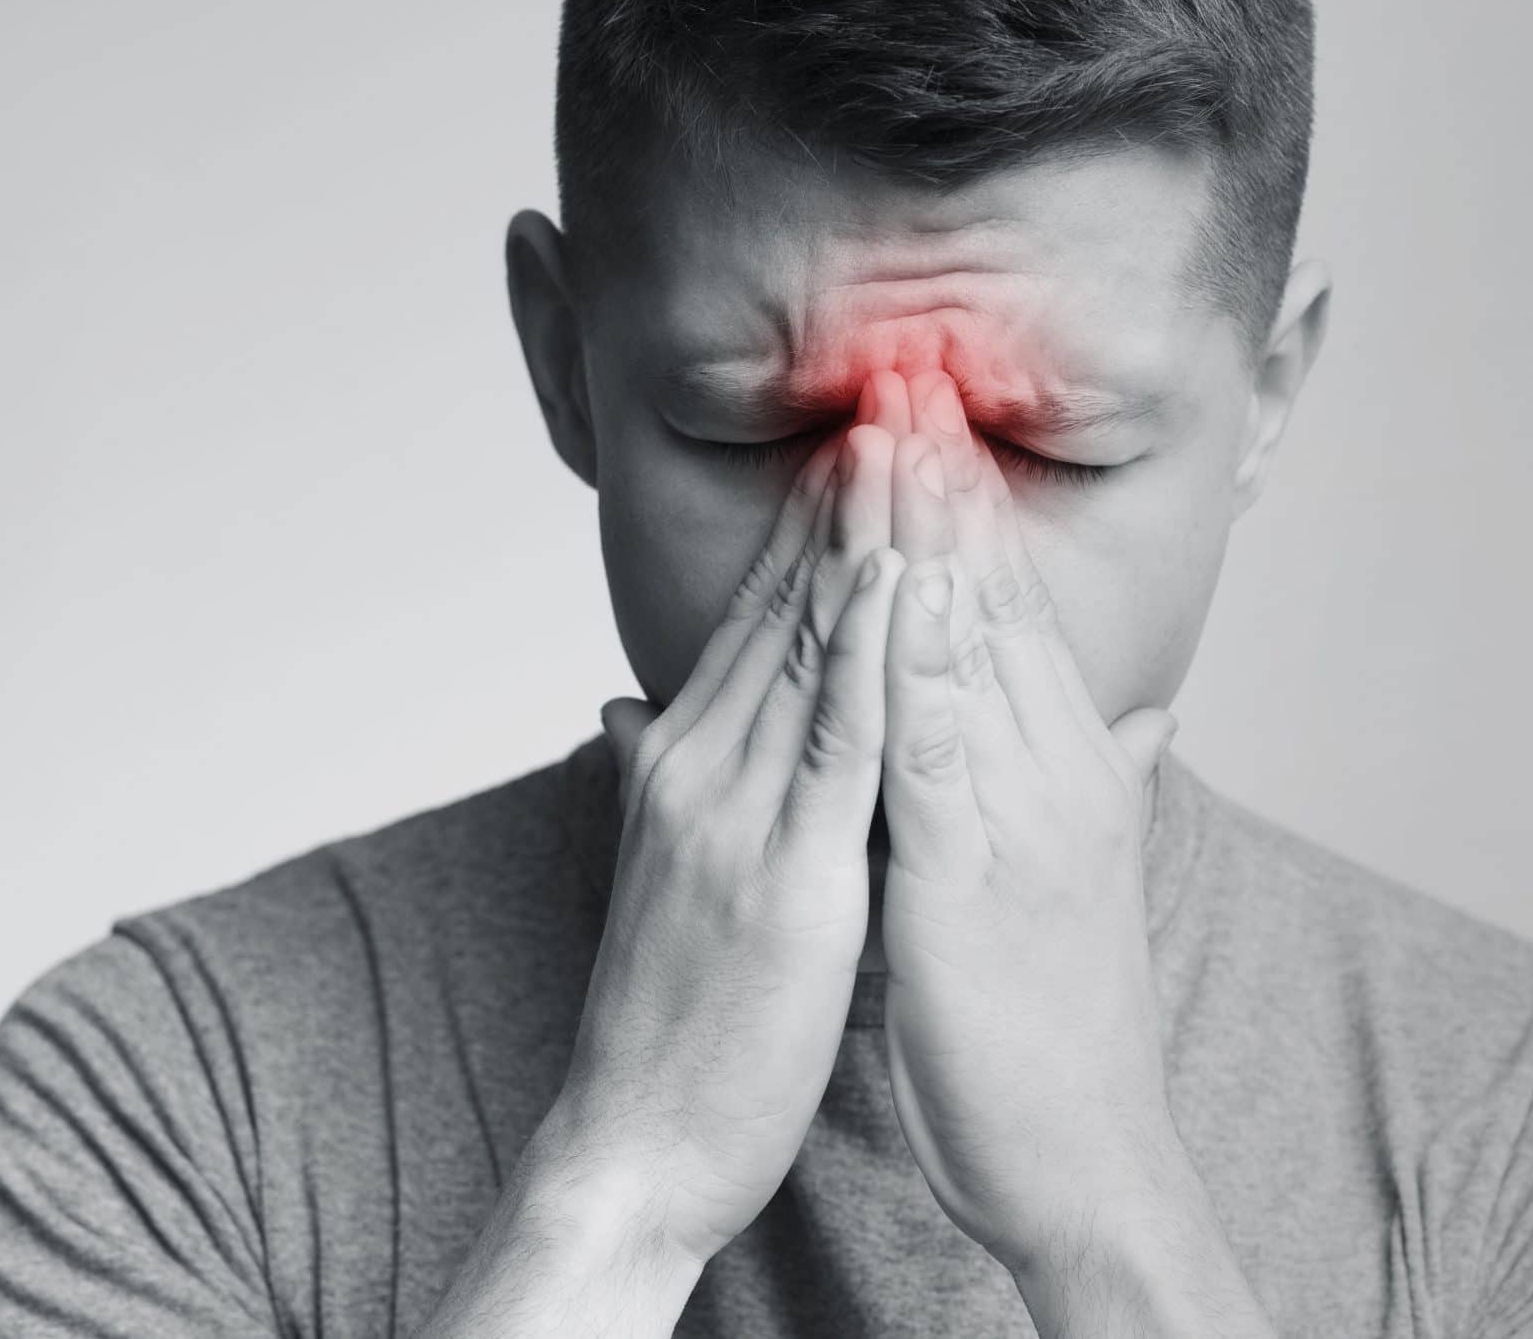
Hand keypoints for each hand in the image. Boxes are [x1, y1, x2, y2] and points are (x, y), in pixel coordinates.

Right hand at [562, 423, 903, 1269]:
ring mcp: (736, 813)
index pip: (757, 619)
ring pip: (808, 648)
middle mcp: (702, 766)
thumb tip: (630, 715)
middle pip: (781, 605)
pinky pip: (834, 743)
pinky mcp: (782, 872)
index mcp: (687, 766)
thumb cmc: (666, 1015)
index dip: (811, 526)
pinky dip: (867, 653)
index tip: (862, 441)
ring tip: (903, 437)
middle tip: (892, 392)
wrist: (630, 1139)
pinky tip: (899, 578)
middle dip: (842, 497)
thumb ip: (654, 782)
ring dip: (860, 536)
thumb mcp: (660, 876)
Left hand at [875, 370, 1189, 1278]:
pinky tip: (892, 586)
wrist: (1091, 1161)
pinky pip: (940, 749)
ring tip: (897, 427)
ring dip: (931, 533)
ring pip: (972, 648)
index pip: (1012, 612)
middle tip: (912, 369)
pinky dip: (917, 659)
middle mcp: (1054, 772)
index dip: (972, 511)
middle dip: (949, 483)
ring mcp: (1021, 817)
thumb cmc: (1062, 1025)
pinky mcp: (977, 876)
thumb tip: (1141, 720)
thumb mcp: (1080, 880)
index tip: (933, 418)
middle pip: (996, 601)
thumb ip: (1103, 784)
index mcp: (1065, 770)